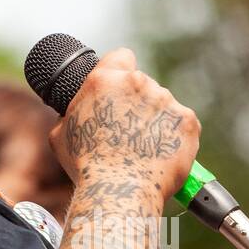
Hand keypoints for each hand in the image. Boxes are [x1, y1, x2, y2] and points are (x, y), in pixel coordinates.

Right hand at [47, 48, 200, 201]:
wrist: (120, 192)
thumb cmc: (86, 166)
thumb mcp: (61, 133)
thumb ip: (72, 113)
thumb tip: (74, 113)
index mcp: (105, 79)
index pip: (122, 56)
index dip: (120, 70)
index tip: (120, 87)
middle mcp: (138, 83)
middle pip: (143, 85)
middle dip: (138, 103)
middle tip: (128, 131)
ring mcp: (166, 101)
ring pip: (163, 105)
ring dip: (157, 120)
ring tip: (144, 149)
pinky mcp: (187, 122)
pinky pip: (182, 124)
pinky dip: (175, 137)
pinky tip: (161, 154)